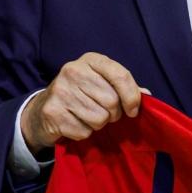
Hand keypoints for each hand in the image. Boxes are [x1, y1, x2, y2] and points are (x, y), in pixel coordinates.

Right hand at [21, 54, 145, 153]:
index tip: (133, 110)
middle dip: (113, 113)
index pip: (121, 76)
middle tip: (104, 113)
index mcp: (91, 60)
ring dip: (99, 124)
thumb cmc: (81, 94)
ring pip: (99, 118)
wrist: (44, 109)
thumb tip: (147, 95)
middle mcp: (73, 71)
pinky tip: (75, 123)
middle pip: (112, 101)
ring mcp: (61, 91)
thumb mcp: (101, 82)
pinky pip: (84, 131)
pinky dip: (84, 133)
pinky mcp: (53, 112)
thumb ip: (124, 87)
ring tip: (88, 117)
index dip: (132, 97)